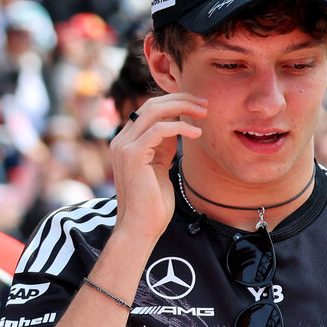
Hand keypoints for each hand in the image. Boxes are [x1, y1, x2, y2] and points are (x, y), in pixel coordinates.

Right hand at [107, 93, 205, 245]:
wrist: (141, 227)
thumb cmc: (153, 202)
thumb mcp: (160, 165)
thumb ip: (164, 145)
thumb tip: (178, 124)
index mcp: (126, 142)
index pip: (149, 109)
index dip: (175, 102)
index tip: (199, 106)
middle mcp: (121, 140)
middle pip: (152, 105)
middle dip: (181, 99)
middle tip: (205, 104)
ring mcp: (124, 146)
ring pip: (154, 111)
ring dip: (183, 108)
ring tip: (204, 114)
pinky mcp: (133, 155)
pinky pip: (159, 129)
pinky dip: (180, 126)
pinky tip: (196, 134)